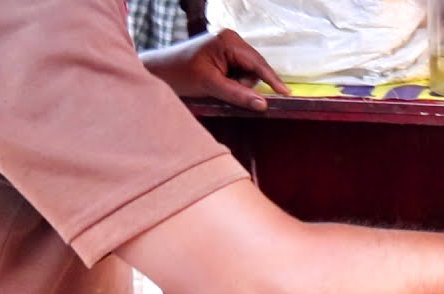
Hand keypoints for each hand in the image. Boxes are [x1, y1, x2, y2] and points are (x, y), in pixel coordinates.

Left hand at [140, 30, 290, 110]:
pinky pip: (239, 72)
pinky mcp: (223, 55)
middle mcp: (230, 39)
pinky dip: (233, 82)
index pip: (257, 63)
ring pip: (247, 72)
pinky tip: (219, 84)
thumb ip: (238, 94)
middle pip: (254, 67)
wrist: (157, 72)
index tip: (286, 94)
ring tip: (217, 86)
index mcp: (228, 41)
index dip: (272, 79)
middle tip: (225, 90)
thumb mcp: (210, 85)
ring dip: (238, 84)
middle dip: (245, 83)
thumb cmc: (180, 74)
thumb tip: (263, 104)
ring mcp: (227, 46)